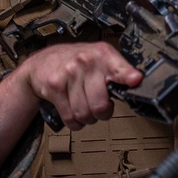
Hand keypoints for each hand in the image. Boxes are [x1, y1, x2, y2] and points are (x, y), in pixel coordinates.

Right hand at [0, 42, 140, 167]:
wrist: (41, 63)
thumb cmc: (75, 63)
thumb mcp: (99, 59)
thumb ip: (117, 72)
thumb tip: (135, 85)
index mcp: (102, 54)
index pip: (119, 68)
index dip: (128, 76)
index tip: (134, 80)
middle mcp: (86, 62)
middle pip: (101, 105)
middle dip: (102, 114)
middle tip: (99, 108)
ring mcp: (69, 74)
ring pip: (84, 114)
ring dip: (87, 118)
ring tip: (85, 108)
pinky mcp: (54, 87)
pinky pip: (70, 117)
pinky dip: (74, 122)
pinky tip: (73, 112)